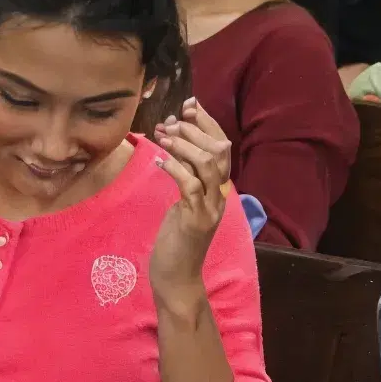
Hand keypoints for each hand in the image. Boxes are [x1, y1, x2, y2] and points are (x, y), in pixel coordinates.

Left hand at [145, 105, 235, 274]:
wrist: (177, 277)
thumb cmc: (176, 240)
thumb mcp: (182, 202)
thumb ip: (186, 177)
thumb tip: (174, 145)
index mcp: (219, 190)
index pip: (221, 148)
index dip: (208, 124)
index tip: (190, 105)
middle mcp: (220, 197)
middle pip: (219, 152)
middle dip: (196, 130)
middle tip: (174, 118)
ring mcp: (210, 209)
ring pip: (207, 166)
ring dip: (185, 146)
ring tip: (164, 135)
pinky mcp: (196, 221)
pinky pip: (189, 187)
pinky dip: (175, 169)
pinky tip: (159, 161)